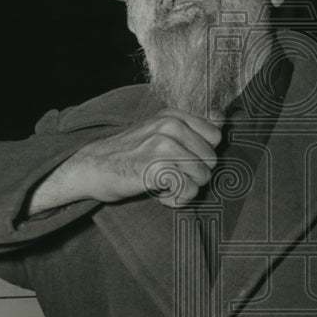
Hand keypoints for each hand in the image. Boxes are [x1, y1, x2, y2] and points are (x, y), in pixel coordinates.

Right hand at [27, 109, 223, 213]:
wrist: (92, 167)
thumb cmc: (128, 154)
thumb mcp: (158, 131)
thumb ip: (189, 128)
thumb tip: (224, 119)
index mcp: (174, 116)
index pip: (215, 137)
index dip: (201, 155)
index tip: (179, 161)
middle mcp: (170, 126)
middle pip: (211, 161)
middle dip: (194, 175)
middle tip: (167, 175)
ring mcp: (163, 146)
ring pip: (201, 178)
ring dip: (184, 189)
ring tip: (161, 184)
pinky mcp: (155, 168)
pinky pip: (187, 191)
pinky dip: (175, 200)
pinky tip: (157, 194)